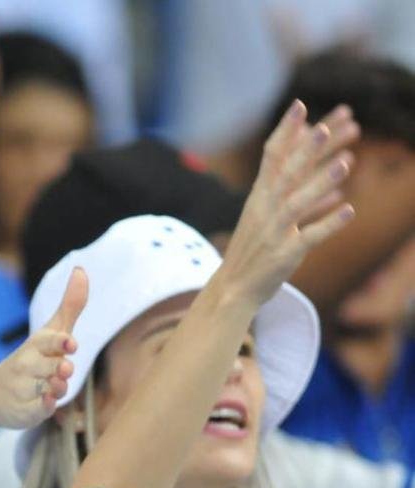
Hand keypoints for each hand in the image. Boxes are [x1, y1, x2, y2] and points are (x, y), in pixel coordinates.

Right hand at [0, 266, 86, 428]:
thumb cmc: (31, 358)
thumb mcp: (50, 331)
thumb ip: (70, 305)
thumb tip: (81, 270)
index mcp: (36, 345)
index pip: (48, 340)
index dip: (59, 342)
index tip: (70, 343)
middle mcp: (27, 365)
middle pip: (50, 366)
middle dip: (58, 367)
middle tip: (65, 368)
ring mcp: (24, 389)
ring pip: (45, 388)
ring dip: (56, 387)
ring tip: (58, 386)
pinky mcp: (24, 411)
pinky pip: (37, 410)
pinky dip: (43, 408)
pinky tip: (48, 404)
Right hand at [219, 101, 358, 303]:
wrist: (232, 288)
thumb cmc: (253, 250)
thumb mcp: (267, 217)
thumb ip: (304, 198)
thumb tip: (337, 183)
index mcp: (258, 197)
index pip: (270, 157)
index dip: (285, 131)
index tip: (298, 105)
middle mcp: (264, 210)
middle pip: (286, 175)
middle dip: (306, 151)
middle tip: (325, 127)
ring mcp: (274, 232)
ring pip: (298, 203)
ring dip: (322, 182)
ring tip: (347, 162)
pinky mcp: (285, 254)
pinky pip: (310, 236)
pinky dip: (329, 223)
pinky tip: (349, 210)